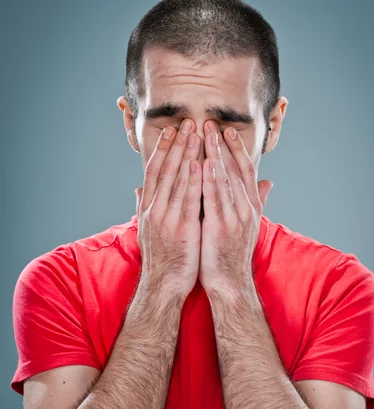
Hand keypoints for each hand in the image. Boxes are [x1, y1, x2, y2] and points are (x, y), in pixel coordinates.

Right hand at [135, 120, 202, 299]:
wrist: (163, 286)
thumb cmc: (161, 258)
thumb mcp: (147, 230)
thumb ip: (143, 207)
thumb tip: (138, 190)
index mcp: (148, 208)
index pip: (155, 172)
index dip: (163, 150)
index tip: (172, 131)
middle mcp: (155, 210)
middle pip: (166, 170)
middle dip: (177, 145)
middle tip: (186, 122)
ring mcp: (167, 219)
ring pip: (177, 180)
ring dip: (187, 155)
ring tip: (196, 134)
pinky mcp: (182, 230)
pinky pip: (190, 200)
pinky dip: (194, 181)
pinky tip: (200, 164)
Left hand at [199, 121, 272, 294]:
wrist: (230, 283)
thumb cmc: (233, 254)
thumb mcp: (249, 225)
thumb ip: (257, 200)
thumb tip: (268, 182)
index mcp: (251, 207)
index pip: (245, 171)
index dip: (236, 149)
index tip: (227, 130)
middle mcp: (246, 209)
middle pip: (235, 170)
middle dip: (223, 145)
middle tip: (211, 123)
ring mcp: (234, 218)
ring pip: (225, 179)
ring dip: (214, 154)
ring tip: (204, 134)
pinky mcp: (220, 227)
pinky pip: (214, 198)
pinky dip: (209, 179)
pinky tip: (202, 162)